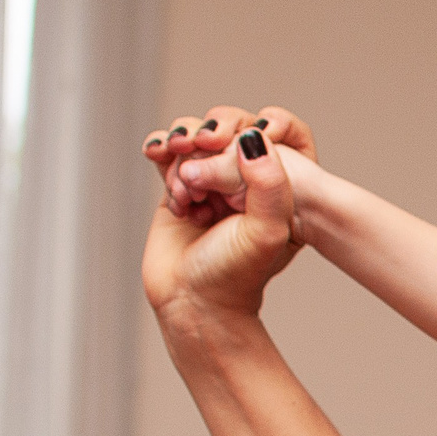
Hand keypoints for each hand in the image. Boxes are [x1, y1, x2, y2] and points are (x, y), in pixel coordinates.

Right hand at [141, 126, 302, 330]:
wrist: (192, 304)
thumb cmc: (234, 275)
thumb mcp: (266, 230)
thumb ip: (269, 183)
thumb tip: (252, 136)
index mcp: (273, 186)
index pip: (258, 135)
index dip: (236, 132)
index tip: (219, 147)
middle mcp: (242, 182)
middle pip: (220, 131)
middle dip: (204, 143)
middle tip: (196, 172)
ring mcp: (209, 183)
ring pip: (191, 140)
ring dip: (183, 159)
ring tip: (186, 195)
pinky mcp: (178, 189)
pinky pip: (168, 154)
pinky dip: (163, 158)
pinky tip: (174, 193)